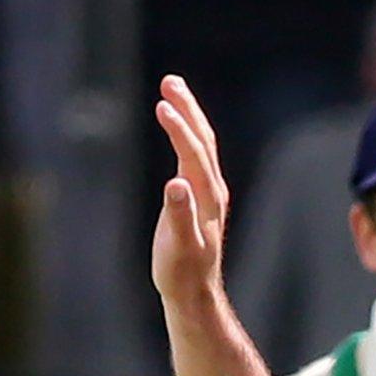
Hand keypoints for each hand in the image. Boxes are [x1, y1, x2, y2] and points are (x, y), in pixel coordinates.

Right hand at [151, 75, 229, 305]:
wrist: (194, 294)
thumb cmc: (182, 274)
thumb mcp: (178, 248)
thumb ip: (179, 216)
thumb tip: (176, 184)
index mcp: (207, 198)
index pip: (194, 153)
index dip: (179, 129)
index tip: (162, 105)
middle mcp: (213, 190)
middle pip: (203, 140)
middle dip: (187, 108)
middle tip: (169, 81)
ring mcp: (209, 193)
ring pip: (202, 145)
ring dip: (188, 116)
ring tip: (170, 92)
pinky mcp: (202, 199)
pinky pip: (196, 157)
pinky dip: (186, 136)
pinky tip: (177, 130)